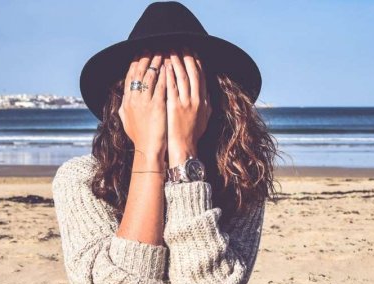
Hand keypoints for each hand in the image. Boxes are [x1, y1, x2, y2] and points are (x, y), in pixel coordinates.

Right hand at [118, 51, 166, 163]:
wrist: (147, 151)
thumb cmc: (140, 139)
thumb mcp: (127, 122)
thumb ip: (124, 110)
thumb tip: (122, 102)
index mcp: (127, 102)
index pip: (129, 76)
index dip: (135, 63)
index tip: (140, 53)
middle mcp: (133, 100)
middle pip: (139, 72)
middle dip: (146, 57)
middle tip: (153, 46)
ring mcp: (145, 102)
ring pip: (150, 75)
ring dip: (157, 61)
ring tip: (164, 52)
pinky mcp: (157, 106)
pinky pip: (161, 85)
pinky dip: (166, 74)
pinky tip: (171, 66)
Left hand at [165, 46, 211, 166]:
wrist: (185, 149)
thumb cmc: (193, 136)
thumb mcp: (204, 119)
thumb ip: (207, 105)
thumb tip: (208, 93)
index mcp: (203, 101)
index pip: (201, 76)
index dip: (197, 61)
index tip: (192, 50)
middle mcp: (196, 99)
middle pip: (192, 72)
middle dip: (187, 56)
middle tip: (180, 44)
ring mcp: (185, 103)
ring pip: (182, 76)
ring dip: (176, 61)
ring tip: (170, 49)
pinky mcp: (174, 107)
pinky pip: (171, 86)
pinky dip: (169, 74)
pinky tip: (165, 65)